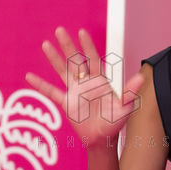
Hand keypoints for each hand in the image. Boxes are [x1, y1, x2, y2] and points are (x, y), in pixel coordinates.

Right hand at [24, 26, 145, 151]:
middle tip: (60, 30)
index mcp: (100, 81)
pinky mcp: (66, 103)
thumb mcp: (124, 108)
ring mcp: (75, 91)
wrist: (102, 140)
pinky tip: (29, 76)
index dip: (88, 46)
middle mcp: (86, 83)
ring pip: (63, 71)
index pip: (92, 59)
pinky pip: (52, 92)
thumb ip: (130, 92)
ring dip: (54, 58)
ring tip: (46, 44)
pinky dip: (41, 85)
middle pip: (75, 60)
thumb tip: (141, 77)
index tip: (82, 32)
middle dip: (68, 46)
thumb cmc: (115, 123)